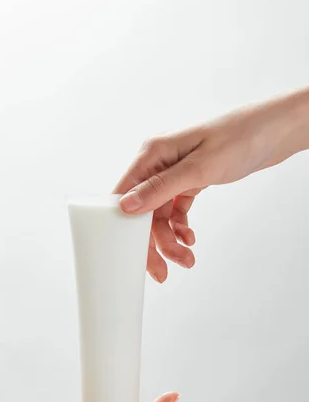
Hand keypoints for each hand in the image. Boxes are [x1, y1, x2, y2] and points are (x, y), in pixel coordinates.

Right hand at [114, 87, 308, 281]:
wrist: (275, 131)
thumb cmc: (241, 137)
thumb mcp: (199, 168)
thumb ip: (161, 188)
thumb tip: (127, 205)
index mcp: (152, 153)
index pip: (125, 195)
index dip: (127, 227)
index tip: (134, 254)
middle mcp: (159, 162)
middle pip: (143, 210)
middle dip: (154, 242)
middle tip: (164, 270)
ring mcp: (174, 172)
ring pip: (161, 215)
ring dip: (171, 239)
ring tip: (186, 257)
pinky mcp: (189, 180)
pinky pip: (176, 210)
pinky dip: (181, 227)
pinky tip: (189, 238)